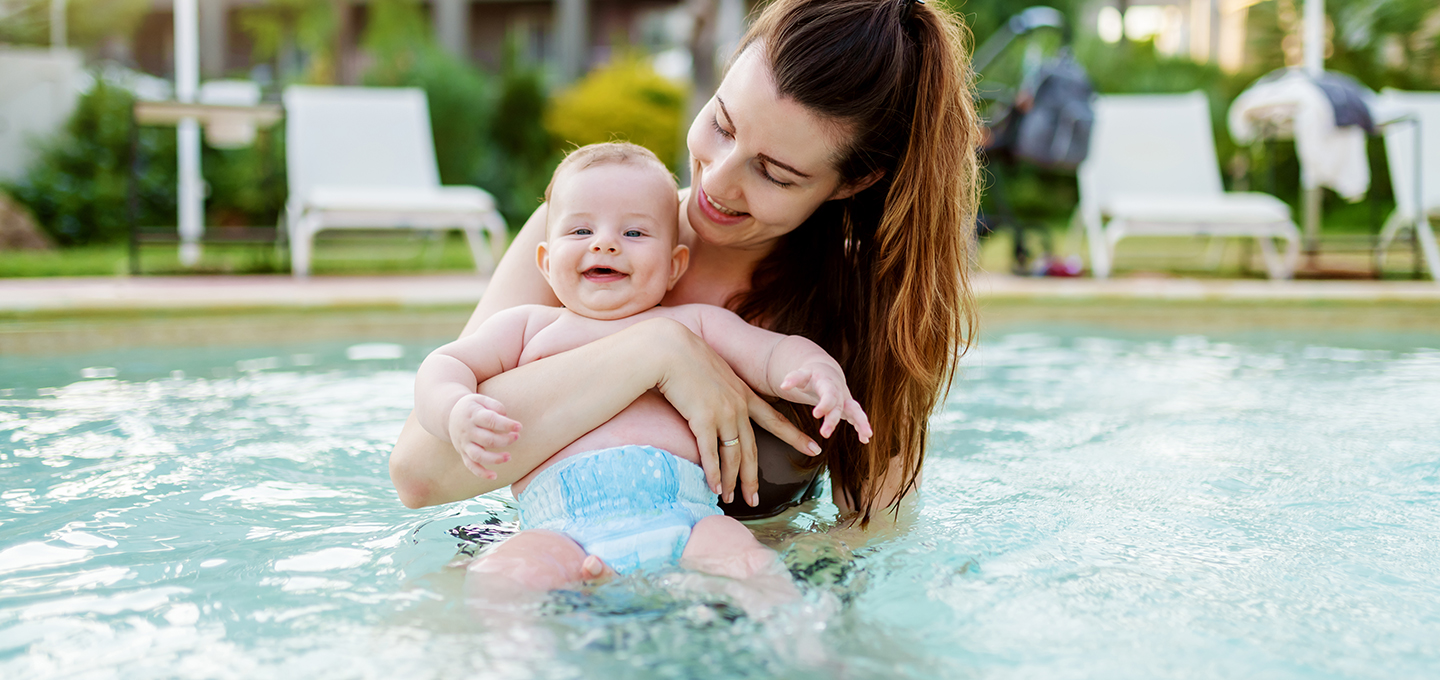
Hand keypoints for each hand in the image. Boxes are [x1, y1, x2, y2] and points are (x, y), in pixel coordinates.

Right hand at [447, 393, 521, 479]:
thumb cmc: (472, 407)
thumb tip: (505, 415)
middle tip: (516, 437)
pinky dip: (481, 473)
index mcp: (473, 415)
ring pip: (478, 455)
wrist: (449, 414)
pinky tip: (494, 476)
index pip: (490, 420)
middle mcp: (467, 431)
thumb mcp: (481, 399)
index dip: (506, 424)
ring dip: (495, 458)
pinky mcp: (463, 453)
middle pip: (486, 439)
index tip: (519, 427)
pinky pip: (471, 465)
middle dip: (504, 440)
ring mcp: (464, 444)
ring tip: (509, 456)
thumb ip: (495, 405)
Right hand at [645, 319, 820, 506]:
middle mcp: (738, 406)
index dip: (795, 436)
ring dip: (730, 481)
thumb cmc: (685, 358)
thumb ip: (720, 390)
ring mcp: (722, 414)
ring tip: (729, 499)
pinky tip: (714, 488)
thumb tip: (716, 403)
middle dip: (753, 478)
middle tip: (754, 499)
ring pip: (732, 456)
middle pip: (751, 449)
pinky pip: (711, 453)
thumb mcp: (713, 373)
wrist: (668, 348)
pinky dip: (713, 473)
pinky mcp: (702, 419)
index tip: (814, 448)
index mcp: (743, 394)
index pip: (775, 420)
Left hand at [778, 366, 872, 442]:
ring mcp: (845, 400)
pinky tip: (865, 440)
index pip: (828, 393)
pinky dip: (862, 427)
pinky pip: (857, 417)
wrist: (826, 372)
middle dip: (833, 419)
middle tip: (825, 433)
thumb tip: (783, 385)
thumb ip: (793, 379)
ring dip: (861, 423)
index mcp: (827, 383)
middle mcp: (839, 392)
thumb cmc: (810, 376)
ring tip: (866, 435)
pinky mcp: (848, 409)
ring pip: (855, 411)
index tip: (816, 414)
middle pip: (839, 406)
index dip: (825, 404)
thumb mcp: (801, 375)